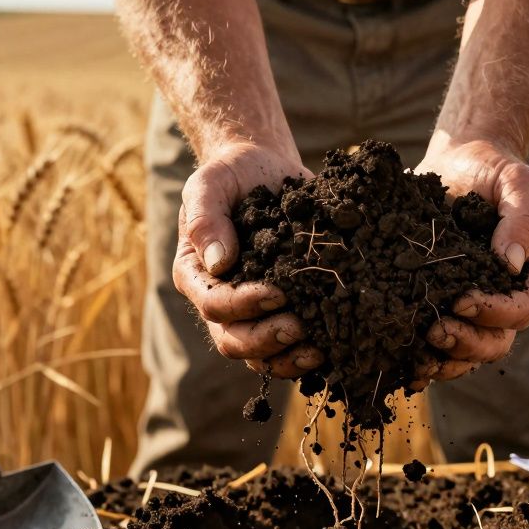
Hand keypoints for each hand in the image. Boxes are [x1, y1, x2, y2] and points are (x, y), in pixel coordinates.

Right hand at [171, 142, 323, 377]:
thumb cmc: (232, 176)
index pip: (213, 304)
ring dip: (288, 358)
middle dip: (266, 339)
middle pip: (234, 340)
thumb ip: (206, 217)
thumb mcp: (210, 183)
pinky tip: (332, 347)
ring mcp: (252, 312)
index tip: (276, 292)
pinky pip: (288, 348)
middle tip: (299, 326)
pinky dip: (307, 353)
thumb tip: (220, 262)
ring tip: (319, 349)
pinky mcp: (283, 311)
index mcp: (196, 275)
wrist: (263, 170)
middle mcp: (220, 302)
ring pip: (261, 354)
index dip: (243, 304)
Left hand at [412, 137, 528, 382]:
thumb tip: (510, 264)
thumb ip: (522, 217)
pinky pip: (441, 346)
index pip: (521, 309)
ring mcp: (474, 307)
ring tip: (418, 354)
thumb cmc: (494, 170)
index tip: (462, 300)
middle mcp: (505, 298)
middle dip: (467, 343)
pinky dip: (425, 360)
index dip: (494, 312)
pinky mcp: (442, 305)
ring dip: (446, 360)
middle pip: (496, 342)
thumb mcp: (518, 182)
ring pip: (469, 352)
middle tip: (435, 330)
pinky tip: (405, 366)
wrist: (460, 161)